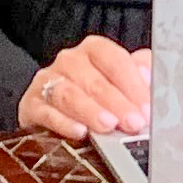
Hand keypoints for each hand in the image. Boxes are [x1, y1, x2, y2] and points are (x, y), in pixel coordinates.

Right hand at [17, 36, 151, 140]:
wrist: (56, 111)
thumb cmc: (98, 95)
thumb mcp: (124, 82)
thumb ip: (141, 74)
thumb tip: (151, 77)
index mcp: (95, 50)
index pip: (115, 61)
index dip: (133, 84)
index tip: (147, 107)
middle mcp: (70, 61)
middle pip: (94, 80)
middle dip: (116, 103)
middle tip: (134, 123)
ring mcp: (48, 82)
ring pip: (68, 93)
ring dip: (90, 111)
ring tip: (107, 126)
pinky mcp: (31, 105)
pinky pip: (45, 112)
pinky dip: (62, 122)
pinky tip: (79, 132)